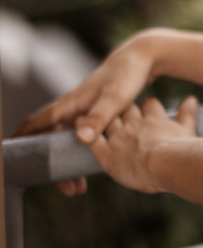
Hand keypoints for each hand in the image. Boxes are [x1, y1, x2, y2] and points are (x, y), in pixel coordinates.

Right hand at [12, 31, 159, 196]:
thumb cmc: (127, 75)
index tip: (10, 158)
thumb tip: (81, 137)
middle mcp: (72, 107)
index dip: (21, 139)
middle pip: (51, 140)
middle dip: (52, 165)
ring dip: (68, 163)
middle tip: (65, 188)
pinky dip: (81, 154)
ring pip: (66, 142)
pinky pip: (80, 139)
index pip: (36, 122)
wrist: (144, 58)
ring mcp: (83, 110)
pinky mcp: (95, 113)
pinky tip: (90, 168)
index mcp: (70, 103)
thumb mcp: (115, 98)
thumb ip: (98, 117)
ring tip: (78, 187)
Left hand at [86, 95, 198, 193]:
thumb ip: (187, 114)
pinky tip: (81, 132)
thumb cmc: (181, 150)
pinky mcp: (107, 153)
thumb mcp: (187, 128)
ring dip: (102, 121)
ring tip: (99, 122)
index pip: (149, 105)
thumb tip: (192, 98)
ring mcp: (119, 136)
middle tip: (120, 114)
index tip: (147, 109)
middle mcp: (134, 123)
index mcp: (154, 118)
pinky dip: (85, 134)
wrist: (168, 161)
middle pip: (125, 109)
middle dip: (123, 110)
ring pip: (107, 121)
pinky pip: (91, 140)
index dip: (147, 107)